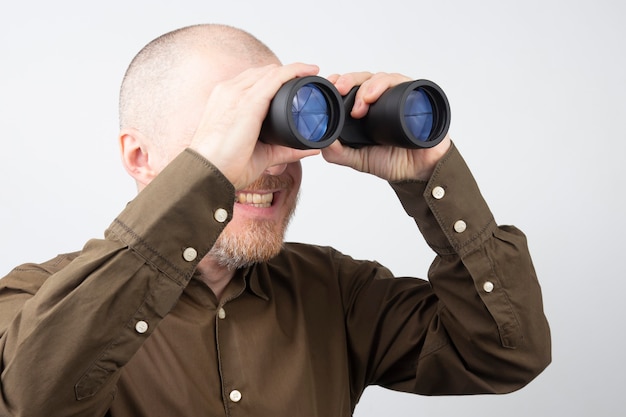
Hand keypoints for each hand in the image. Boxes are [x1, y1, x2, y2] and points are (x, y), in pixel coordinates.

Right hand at [189, 63, 320, 189]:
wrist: (208, 173)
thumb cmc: (226, 166)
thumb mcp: (262, 154)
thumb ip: (285, 149)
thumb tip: (310, 149)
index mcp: (226, 101)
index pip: (253, 81)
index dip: (275, 79)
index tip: (295, 83)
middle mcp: (229, 91)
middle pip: (262, 73)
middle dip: (286, 73)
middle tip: (308, 78)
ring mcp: (237, 93)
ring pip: (270, 72)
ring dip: (293, 69)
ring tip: (312, 72)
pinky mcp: (248, 100)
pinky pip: (275, 78)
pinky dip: (293, 71)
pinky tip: (308, 71)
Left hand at [322, 72, 450, 180]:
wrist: (419, 171)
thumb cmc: (391, 161)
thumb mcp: (357, 159)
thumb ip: (337, 153)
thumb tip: (321, 141)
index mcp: (365, 108)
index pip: (350, 86)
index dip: (339, 81)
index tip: (329, 86)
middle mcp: (381, 99)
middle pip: (364, 78)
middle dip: (350, 80)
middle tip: (341, 90)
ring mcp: (399, 96)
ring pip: (382, 77)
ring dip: (369, 86)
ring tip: (362, 104)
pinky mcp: (416, 97)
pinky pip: (404, 82)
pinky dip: (390, 84)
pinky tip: (380, 95)